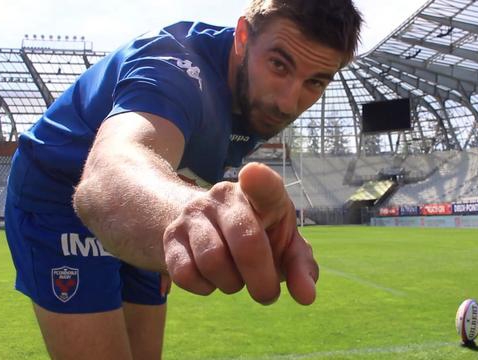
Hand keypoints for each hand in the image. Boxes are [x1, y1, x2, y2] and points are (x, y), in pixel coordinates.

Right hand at [162, 162, 318, 304]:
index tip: (252, 174)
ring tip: (237, 279)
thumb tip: (307, 296)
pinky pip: (185, 274)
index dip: (260, 180)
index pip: (263, 185)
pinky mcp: (171, 235)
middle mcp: (225, 196)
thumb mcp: (284, 247)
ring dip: (232, 284)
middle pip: (246, 242)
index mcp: (260, 194)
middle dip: (262, 280)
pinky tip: (211, 278)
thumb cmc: (258, 236)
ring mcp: (194, 212)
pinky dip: (204, 287)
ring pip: (213, 262)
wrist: (204, 227)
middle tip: (267, 294)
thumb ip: (301, 268)